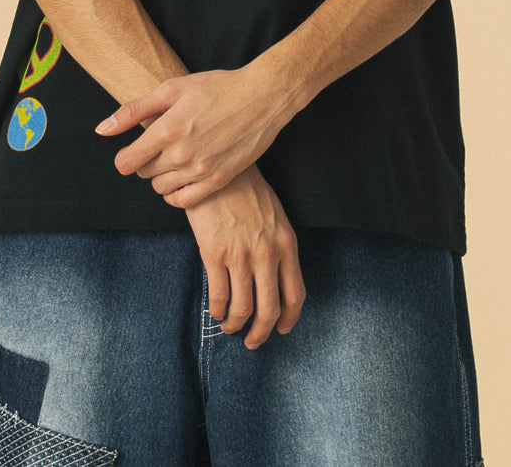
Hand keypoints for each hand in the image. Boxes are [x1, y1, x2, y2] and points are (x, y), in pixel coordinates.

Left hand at [94, 66, 293, 207]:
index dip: (126, 156)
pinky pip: (184, 201)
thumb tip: (101, 130)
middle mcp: (181, 154)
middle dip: (145, 161)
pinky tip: (182, 177)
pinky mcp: (219, 181)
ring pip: (162, 188)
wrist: (261, 97)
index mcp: (166, 130)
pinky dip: (177, 194)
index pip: (126, 162)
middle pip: (144, 174)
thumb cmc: (216, 87)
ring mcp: (201, 171)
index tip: (134, 149)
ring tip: (175, 156)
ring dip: (161, 176)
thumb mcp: (171, 89)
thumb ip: (133, 110)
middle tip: (161, 144)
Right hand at [184, 164, 305, 349]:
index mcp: (286, 243)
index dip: (288, 319)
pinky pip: (219, 295)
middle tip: (253, 342)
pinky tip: (215, 311)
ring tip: (229, 327)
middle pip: (269, 309)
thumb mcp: (274, 215)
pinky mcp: (215, 253)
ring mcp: (241, 254)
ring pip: (243, 308)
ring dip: (235, 325)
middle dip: (261, 333)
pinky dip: (217, 310)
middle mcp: (267, 253)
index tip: (280, 329)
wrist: (218, 168)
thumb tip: (275, 276)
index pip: (295, 294)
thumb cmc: (246, 189)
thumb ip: (277, 245)